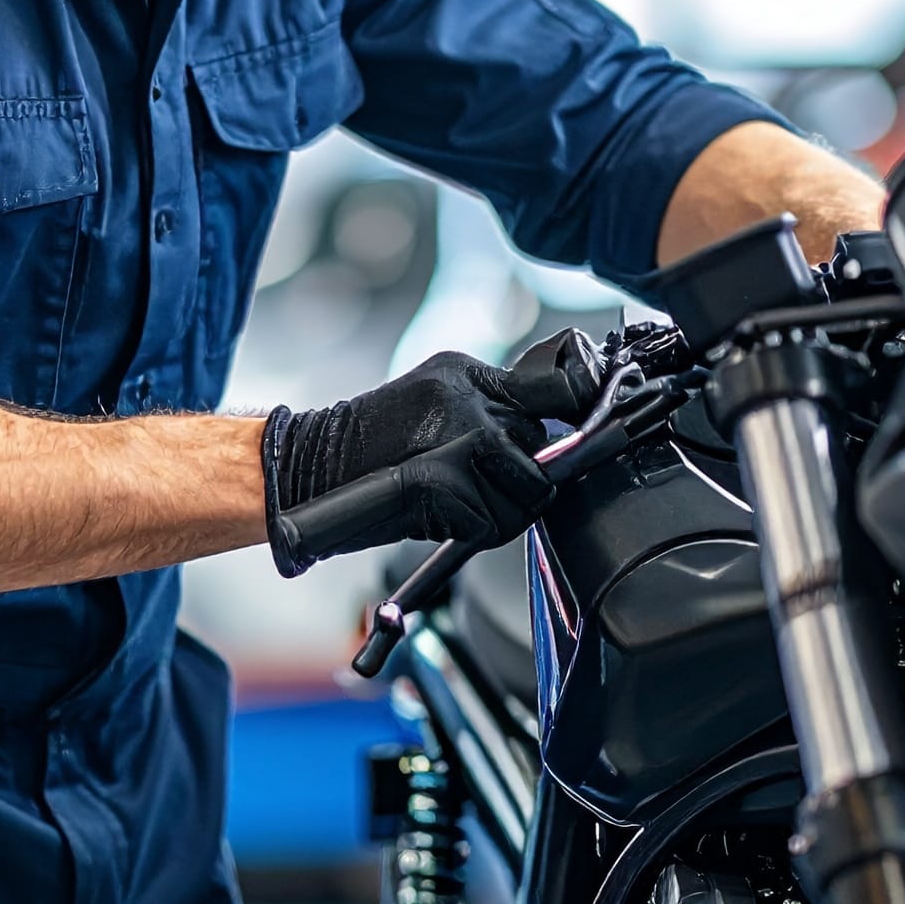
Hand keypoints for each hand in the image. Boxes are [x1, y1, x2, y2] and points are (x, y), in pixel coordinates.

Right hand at [262, 331, 602, 574]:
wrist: (313, 467)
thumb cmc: (374, 446)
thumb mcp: (436, 402)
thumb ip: (490, 409)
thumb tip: (554, 438)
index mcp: (468, 373)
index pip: (555, 385)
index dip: (579, 410)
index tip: (591, 431)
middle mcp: (466, 397)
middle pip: (542, 451)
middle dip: (524, 481)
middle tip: (484, 487)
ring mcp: (455, 438)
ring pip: (523, 493)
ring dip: (498, 511)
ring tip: (456, 501)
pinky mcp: (440, 480)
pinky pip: (489, 522)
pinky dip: (468, 530)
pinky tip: (438, 515)